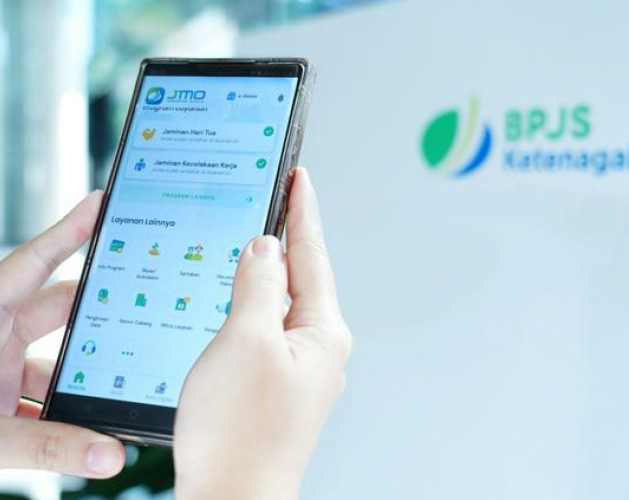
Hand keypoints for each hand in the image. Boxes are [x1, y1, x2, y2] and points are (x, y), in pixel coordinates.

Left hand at [0, 191, 124, 476]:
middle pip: (59, 309)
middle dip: (102, 314)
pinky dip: (67, 411)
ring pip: (57, 360)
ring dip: (86, 378)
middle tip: (145, 310)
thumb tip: (109, 454)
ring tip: (122, 388)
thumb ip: (45, 447)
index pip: (34, 262)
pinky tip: (90, 428)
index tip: (104, 203)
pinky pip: (44, 396)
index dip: (71, 231)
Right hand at [175, 168, 351, 499]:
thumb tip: (265, 248)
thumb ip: (257, 286)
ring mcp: (298, 371)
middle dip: (286, 238)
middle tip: (274, 198)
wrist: (232, 499)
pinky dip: (250, 310)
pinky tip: (234, 303)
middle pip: (301, 278)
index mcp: (323, 332)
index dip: (302, 210)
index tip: (299, 177)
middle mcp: (318, 350)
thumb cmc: (241, 433)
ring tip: (250, 241)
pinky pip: (265, 333)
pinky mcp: (275, 388)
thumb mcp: (245, 340)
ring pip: (280, 306)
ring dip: (264, 274)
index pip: (312, 254)